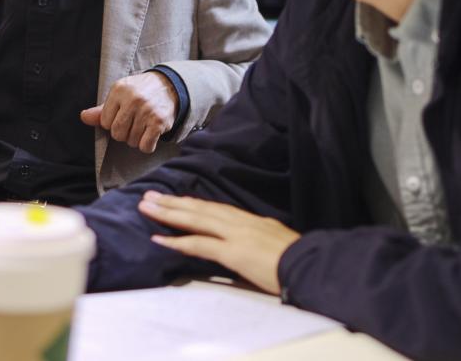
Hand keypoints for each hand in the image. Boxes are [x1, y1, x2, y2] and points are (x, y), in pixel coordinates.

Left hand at [80, 71, 177, 152]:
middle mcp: (132, 99)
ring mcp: (147, 110)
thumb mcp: (119, 94)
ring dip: (136, 139)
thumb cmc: (139, 92)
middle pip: (117, 134)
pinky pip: (145, 146)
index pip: (105, 122)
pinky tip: (150, 135)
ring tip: (143, 125)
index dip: (112, 123)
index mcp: (118, 90)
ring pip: (131, 141)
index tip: (122, 116)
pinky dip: (147, 145)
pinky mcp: (159, 122)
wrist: (169, 86)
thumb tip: (83, 117)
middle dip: (123, 134)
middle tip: (133, 123)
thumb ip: (101, 110)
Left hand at [138, 191, 300, 294]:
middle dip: (172, 202)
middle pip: (200, 208)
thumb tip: (250, 240)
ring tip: (147, 208)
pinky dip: (178, 241)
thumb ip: (259, 239)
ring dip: (168, 214)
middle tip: (148, 196)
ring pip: (195, 220)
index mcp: (251, 221)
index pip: (215, 209)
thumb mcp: (277, 241)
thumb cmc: (299, 258)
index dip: (192, 204)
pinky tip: (160, 239)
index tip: (174, 199)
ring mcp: (236, 235)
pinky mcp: (234, 252)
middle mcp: (240, 222)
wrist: (313, 265)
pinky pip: (200, 245)